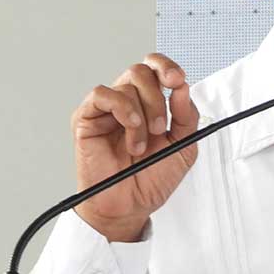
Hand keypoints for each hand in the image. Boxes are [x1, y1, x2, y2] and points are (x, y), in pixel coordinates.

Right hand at [71, 54, 198, 241]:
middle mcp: (127, 102)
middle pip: (141, 71)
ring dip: (142, 115)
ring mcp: (106, 109)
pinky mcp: (86, 118)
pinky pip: (102, 95)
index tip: (178, 80)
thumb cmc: (151, 179)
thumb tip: (182, 87)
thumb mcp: (183, 146)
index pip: (154, 68)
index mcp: (149, 104)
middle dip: (157, 97)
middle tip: (160, 128)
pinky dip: (121, 108)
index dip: (166, 66)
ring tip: (139, 145)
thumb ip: (187, 116)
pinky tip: (129, 127)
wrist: (129, 207)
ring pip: (126, 84)